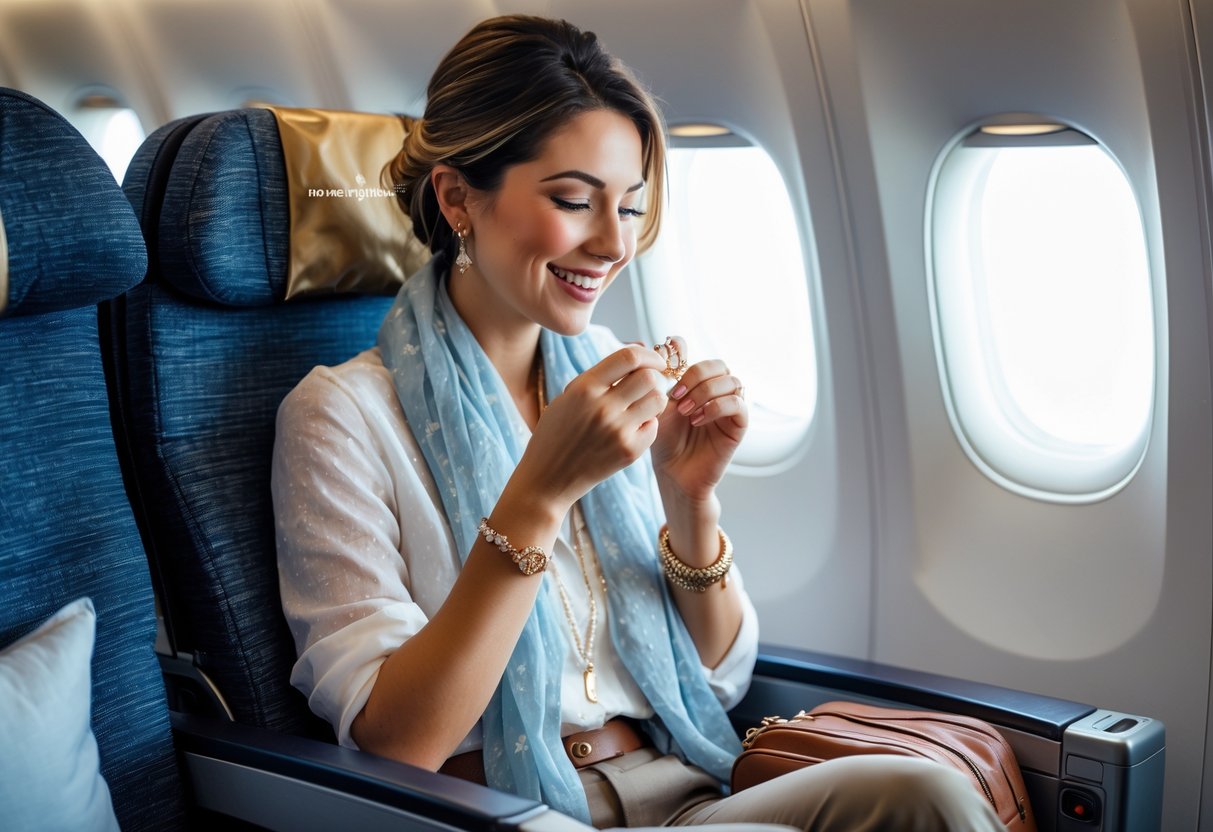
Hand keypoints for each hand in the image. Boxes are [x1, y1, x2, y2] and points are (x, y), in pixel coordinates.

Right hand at [513, 345, 667, 509]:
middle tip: (647, 387)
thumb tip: (637, 356)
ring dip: (653, 400)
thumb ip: (598, 378)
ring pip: (657, 400)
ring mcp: (617, 430)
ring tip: (639, 407)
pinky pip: (653, 427)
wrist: (547, 478)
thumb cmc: (556, 434)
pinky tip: (630, 430)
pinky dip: (647, 425)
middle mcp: (602, 406)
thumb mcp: (568, 397)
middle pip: (650, 377)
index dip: (649, 355)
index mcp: (584, 387)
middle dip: (653, 378)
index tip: (655, 361)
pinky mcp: (628, 452)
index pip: (628, 357)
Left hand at [650, 336, 747, 502]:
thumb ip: (655, 379)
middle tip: (676, 395)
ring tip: (685, 411)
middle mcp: (715, 391)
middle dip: (696, 374)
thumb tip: (645, 344)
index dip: (682, 350)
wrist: (673, 474)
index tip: (664, 361)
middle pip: (718, 363)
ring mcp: (729, 406)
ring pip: (732, 380)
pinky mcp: (738, 425)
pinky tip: (698, 420)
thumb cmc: (663, 442)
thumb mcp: (655, 406)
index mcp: (694, 382)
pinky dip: (717, 407)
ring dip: (706, 391)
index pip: (696, 353)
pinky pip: (738, 403)